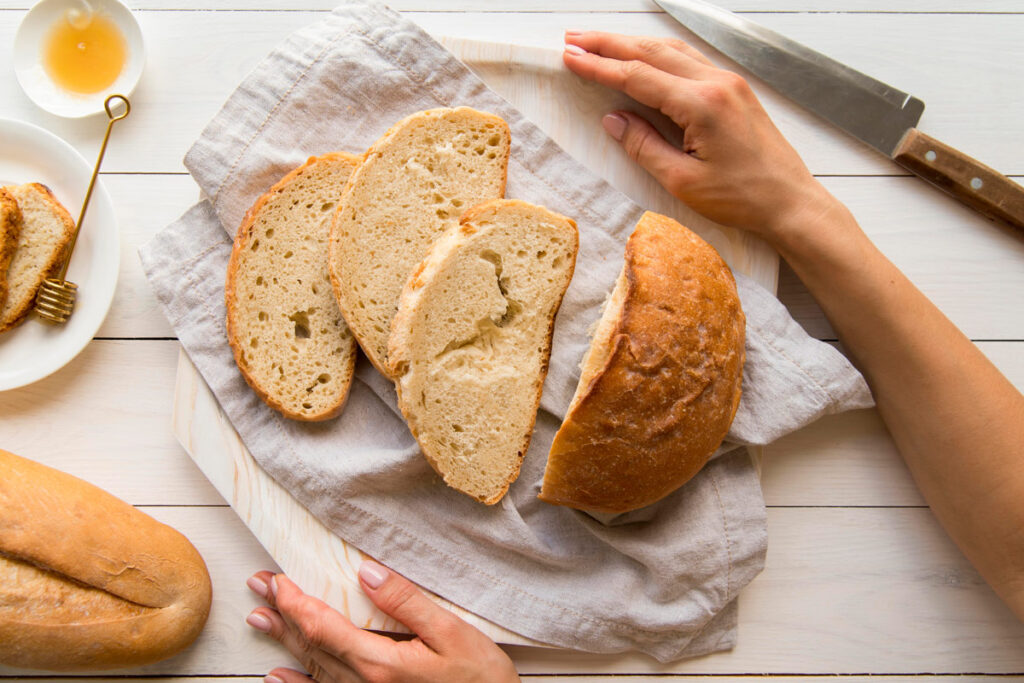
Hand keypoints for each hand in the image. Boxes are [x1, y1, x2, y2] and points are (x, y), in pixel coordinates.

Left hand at [244, 562, 519, 682]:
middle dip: (282, 615)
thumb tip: (366, 571)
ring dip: (284, 641)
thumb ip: (406, 602)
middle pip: (311, 646)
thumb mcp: (452, 633)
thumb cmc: (481, 681)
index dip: (296, 602)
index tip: (277, 580)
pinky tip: (280, 677)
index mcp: (380, 665)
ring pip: (313, 669)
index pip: (323, 627)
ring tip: (260, 619)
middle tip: (258, 588)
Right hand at [562, 31, 838, 239]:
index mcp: (701, 104)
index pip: (637, 76)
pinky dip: (659, 53)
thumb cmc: (742, 198)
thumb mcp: (682, 181)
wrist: (790, 202)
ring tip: (599, 42)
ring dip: (632, 43)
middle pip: (651, 52)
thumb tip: (614, 120)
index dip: (599, 66)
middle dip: (609, 43)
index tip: (570, 58)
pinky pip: (689, 60)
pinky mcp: (734, 90)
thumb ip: (644, 145)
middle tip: (574, 38)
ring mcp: (728, 82)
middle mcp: (716, 83)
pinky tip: (643, 53)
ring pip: (671, 50)